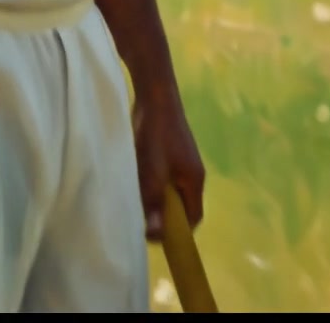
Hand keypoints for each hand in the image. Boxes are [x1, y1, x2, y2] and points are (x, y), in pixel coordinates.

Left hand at [132, 83, 205, 240]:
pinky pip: (163, 175)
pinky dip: (151, 181)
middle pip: (181, 204)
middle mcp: (191, 172)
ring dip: (154, 197)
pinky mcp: (169, 150)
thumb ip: (155, 202)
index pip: (193, 217)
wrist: (154, 93)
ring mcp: (181, 160)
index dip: (178, 231)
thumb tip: (156, 236)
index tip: (157, 236)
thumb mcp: (153, 172)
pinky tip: (135, 178)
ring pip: (169, 189)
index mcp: (194, 180)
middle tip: (141, 218)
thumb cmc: (156, 134)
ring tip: (135, 198)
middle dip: (163, 214)